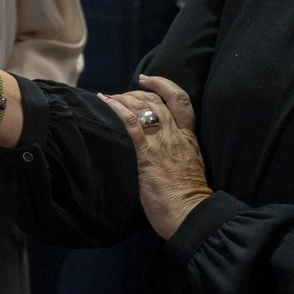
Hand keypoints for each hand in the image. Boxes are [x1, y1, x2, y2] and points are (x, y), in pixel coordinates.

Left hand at [98, 75, 211, 240]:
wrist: (189, 214)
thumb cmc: (186, 200)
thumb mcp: (187, 168)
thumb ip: (175, 154)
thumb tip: (159, 150)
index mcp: (188, 138)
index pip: (180, 100)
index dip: (163, 84)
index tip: (147, 79)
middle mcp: (175, 134)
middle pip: (154, 100)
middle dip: (134, 93)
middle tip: (119, 98)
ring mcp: (160, 142)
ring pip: (141, 106)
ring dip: (122, 98)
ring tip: (108, 100)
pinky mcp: (146, 153)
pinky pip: (129, 122)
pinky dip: (115, 108)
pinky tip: (103, 102)